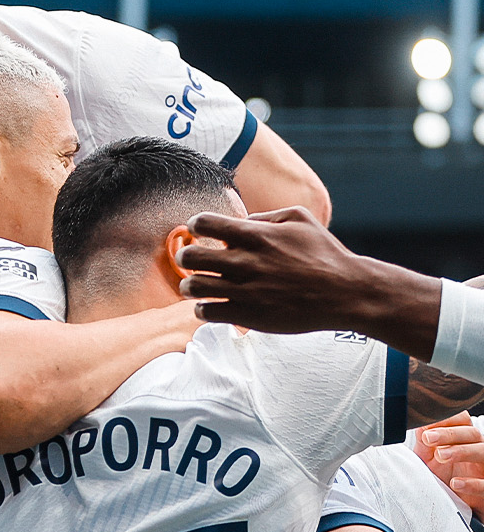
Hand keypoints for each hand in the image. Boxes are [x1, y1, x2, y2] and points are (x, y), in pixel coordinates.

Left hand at [177, 207, 365, 333]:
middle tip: (192, 260)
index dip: (196, 225)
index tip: (200, 231)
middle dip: (186, 255)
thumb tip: (242, 219)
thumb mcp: (300, 219)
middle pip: (190, 255)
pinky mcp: (248, 316)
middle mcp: (246, 262)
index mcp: (256, 235)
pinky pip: (206, 313)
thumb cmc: (324, 254)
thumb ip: (266, 216)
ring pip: (192, 286)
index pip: (204, 222)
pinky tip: (211, 306)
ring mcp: (245, 290)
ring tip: (196, 285)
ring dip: (189, 285)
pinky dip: (202, 309)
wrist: (345, 293)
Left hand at [415, 412, 483, 516]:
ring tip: (440, 455)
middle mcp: (478, 450)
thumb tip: (420, 424)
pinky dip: (473, 484)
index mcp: (464, 439)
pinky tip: (456, 483)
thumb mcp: (428, 456)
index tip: (428, 424)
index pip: (463, 420)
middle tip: (428, 438)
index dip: (448, 418)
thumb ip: (425, 440)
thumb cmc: (441, 474)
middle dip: (450, 433)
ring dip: (462, 452)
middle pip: (472, 434)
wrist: (450, 502)